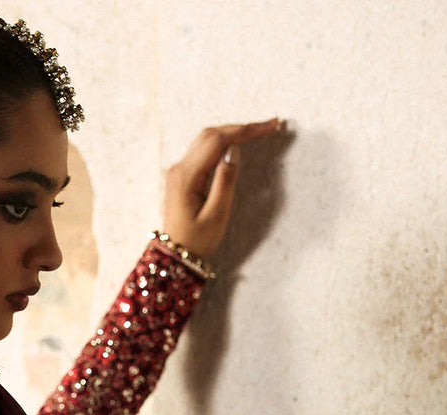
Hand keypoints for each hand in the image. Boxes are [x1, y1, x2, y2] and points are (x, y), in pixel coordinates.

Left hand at [162, 118, 284, 260]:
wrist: (176, 257)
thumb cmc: (197, 241)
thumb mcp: (216, 215)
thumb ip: (225, 180)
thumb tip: (234, 150)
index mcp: (186, 176)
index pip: (218, 141)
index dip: (245, 130)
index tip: (270, 126)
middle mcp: (179, 168)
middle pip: (211, 134)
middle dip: (241, 128)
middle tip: (269, 126)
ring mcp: (178, 171)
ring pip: (207, 139)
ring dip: (232, 132)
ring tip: (258, 132)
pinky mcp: (182, 176)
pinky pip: (203, 150)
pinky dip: (222, 142)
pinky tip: (238, 143)